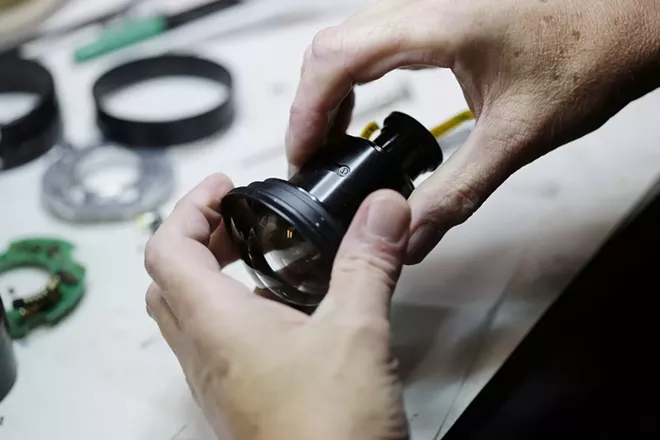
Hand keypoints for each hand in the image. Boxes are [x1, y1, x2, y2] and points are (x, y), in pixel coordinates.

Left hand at [145, 174, 411, 439]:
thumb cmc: (327, 435)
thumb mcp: (356, 332)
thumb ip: (368, 262)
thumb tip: (382, 209)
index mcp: (216, 325)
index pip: (168, 247)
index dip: (190, 206)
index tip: (224, 187)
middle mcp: (205, 354)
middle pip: (170, 279)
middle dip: (202, 239)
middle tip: (242, 220)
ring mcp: (218, 383)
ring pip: (190, 315)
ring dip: (215, 276)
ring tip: (263, 258)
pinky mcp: (242, 402)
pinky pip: (219, 345)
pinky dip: (238, 312)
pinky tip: (287, 314)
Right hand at [286, 0, 659, 263]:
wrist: (633, 17)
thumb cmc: (590, 55)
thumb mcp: (517, 136)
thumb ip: (457, 193)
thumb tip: (411, 236)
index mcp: (439, 22)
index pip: (336, 60)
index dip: (306, 112)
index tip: (302, 155)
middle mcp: (424, 3)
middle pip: (330, 45)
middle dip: (310, 105)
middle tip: (313, 157)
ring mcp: (429, 2)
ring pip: (347, 37)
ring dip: (329, 89)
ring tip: (332, 141)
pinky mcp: (439, 9)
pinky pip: (373, 36)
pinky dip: (354, 75)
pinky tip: (363, 109)